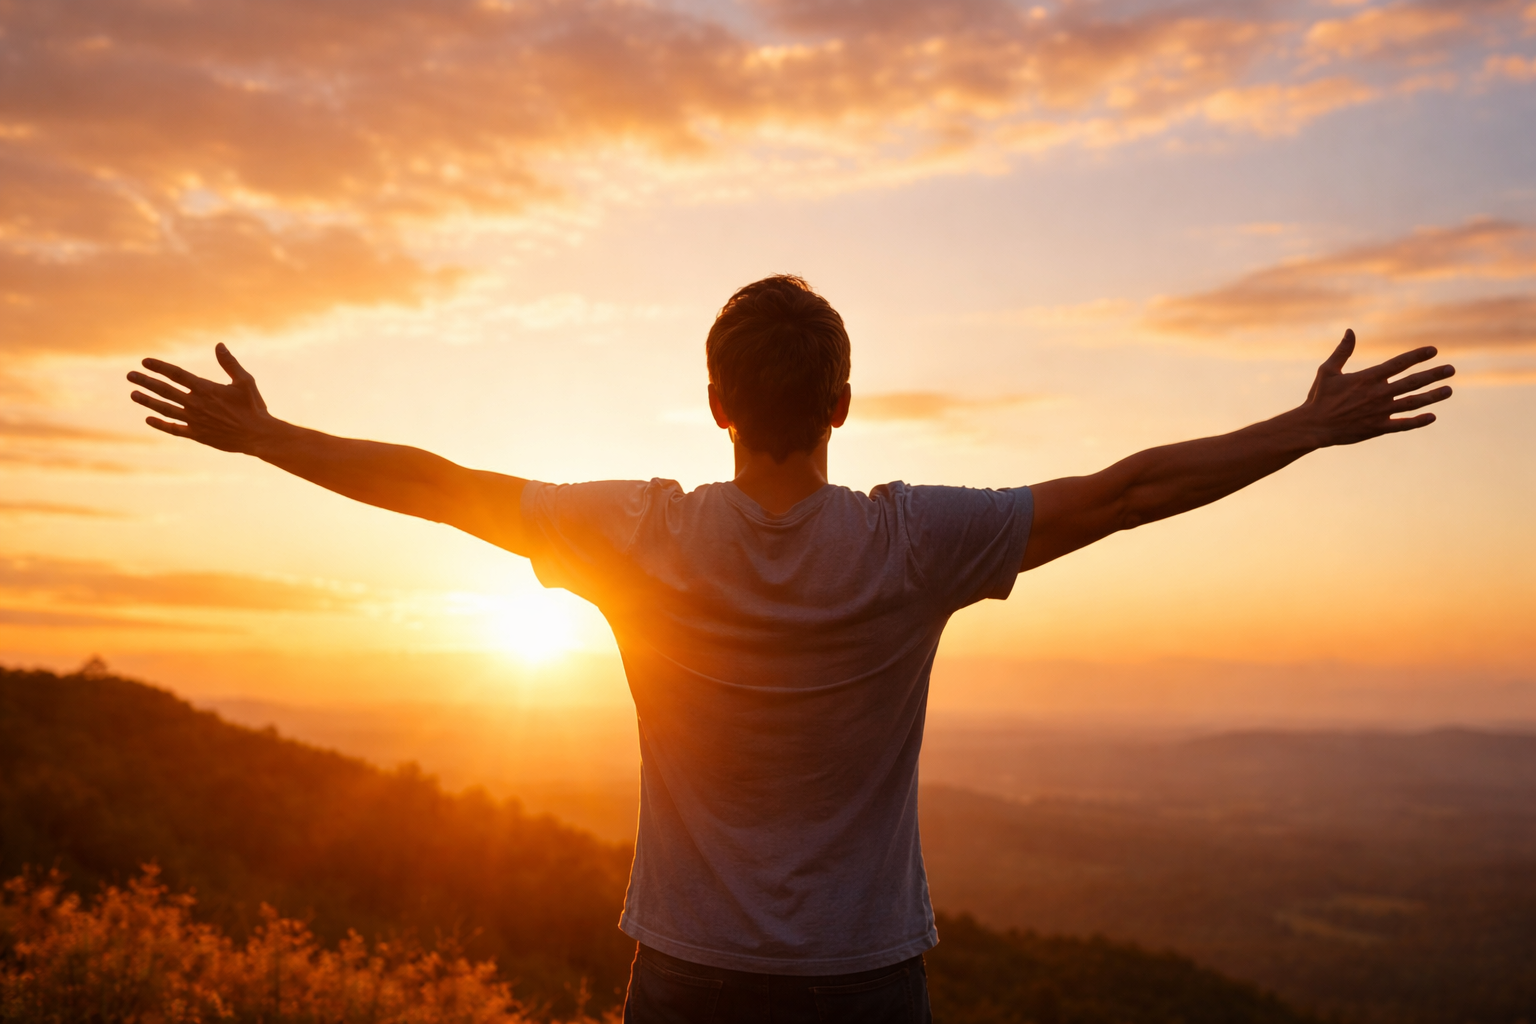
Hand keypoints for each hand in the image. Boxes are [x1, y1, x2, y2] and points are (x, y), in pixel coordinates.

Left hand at [127, 343, 275, 452]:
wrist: (258, 436)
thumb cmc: (254, 407)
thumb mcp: (245, 381)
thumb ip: (229, 363)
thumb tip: (219, 345)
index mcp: (206, 388)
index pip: (176, 374)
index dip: (159, 366)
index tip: (144, 361)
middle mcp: (196, 404)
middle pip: (164, 390)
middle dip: (145, 381)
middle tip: (129, 376)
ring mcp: (194, 420)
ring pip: (164, 409)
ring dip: (147, 401)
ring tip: (133, 394)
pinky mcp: (197, 435)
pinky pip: (174, 429)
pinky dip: (160, 424)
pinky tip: (148, 419)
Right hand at [1301, 329, 1454, 446]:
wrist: (1313, 426)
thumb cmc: (1319, 397)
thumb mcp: (1328, 370)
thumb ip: (1343, 351)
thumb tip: (1350, 331)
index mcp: (1367, 378)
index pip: (1399, 363)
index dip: (1417, 356)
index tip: (1434, 350)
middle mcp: (1378, 394)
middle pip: (1412, 382)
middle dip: (1434, 374)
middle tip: (1451, 369)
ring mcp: (1380, 412)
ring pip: (1413, 403)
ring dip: (1433, 396)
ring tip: (1449, 390)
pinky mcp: (1377, 428)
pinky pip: (1402, 425)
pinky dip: (1418, 421)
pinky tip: (1432, 417)